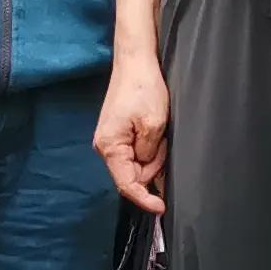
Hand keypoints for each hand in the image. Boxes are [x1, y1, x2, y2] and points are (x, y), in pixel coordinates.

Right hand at [94, 48, 169, 211]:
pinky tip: (156, 134)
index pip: (126, 184)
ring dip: (153, 156)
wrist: (136, 62)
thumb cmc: (143, 88)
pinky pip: (136, 153)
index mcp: (109, 146)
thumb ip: (149, 154)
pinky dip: (150, 149)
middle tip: (164, 143)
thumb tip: (147, 170)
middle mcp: (105, 146)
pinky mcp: (118, 134)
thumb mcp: (154, 125)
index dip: (145, 198)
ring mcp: (111, 140)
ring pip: (136, 164)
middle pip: (132, 175)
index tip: (162, 207)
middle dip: (153, 168)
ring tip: (160, 132)